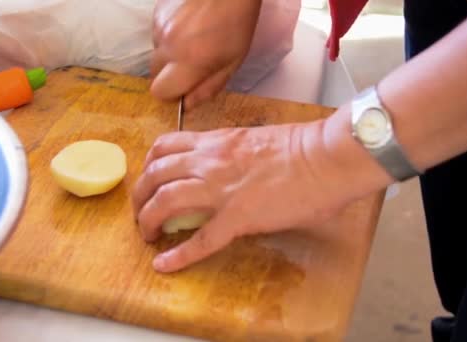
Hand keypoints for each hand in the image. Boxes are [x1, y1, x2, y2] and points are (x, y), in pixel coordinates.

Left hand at [131, 122, 356, 272]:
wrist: (326, 157)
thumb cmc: (302, 146)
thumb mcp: (255, 140)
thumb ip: (232, 152)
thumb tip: (227, 168)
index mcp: (216, 142)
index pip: (165, 146)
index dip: (149, 165)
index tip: (149, 179)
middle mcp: (209, 162)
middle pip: (156, 174)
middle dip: (140, 195)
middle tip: (140, 211)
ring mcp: (221, 190)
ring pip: (166, 201)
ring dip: (148, 219)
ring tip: (146, 234)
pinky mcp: (238, 217)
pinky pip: (201, 239)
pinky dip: (178, 255)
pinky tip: (164, 264)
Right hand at [150, 0, 261, 108]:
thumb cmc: (236, 23)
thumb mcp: (232, 63)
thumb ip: (208, 88)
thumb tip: (187, 104)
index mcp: (189, 62)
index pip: (159, 92)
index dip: (171, 94)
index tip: (184, 89)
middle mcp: (169, 46)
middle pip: (154, 74)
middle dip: (169, 75)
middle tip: (191, 65)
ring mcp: (160, 27)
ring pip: (156, 53)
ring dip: (170, 54)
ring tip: (193, 40)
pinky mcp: (157, 12)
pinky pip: (157, 34)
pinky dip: (169, 35)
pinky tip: (188, 25)